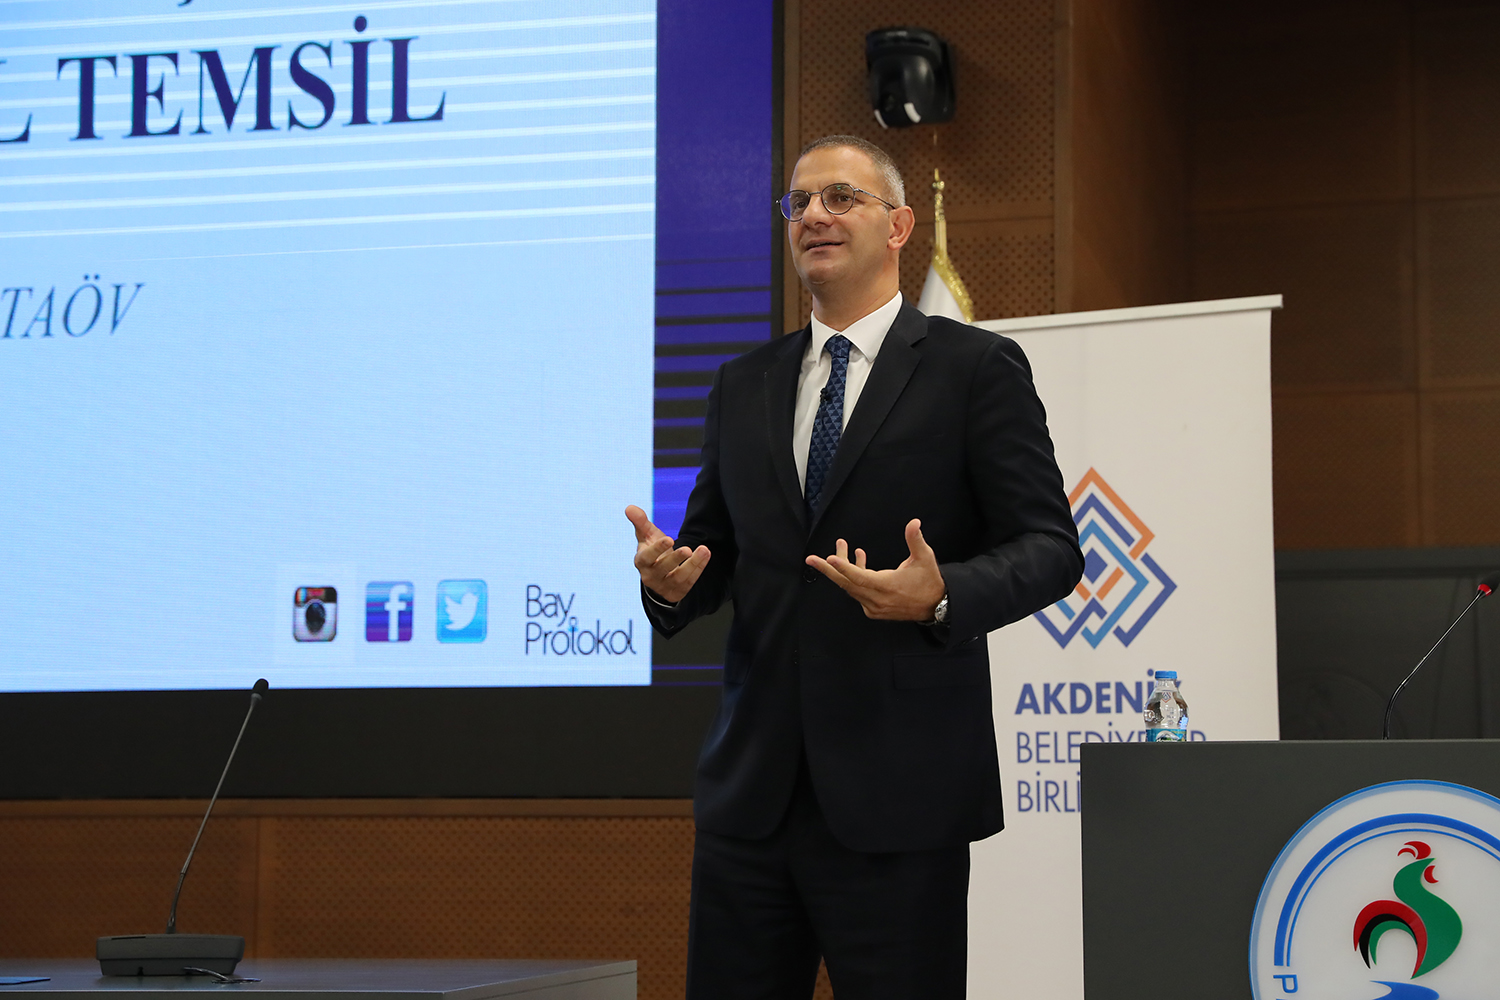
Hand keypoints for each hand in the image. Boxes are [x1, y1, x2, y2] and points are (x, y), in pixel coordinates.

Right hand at [626, 505, 710, 603]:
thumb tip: (629, 507)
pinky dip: (698, 568)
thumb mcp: (646, 536)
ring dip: (692, 564)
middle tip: (687, 549)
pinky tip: (705, 555)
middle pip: (663, 568)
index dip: (657, 549)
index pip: (646, 557)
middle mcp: (651, 576)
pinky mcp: (678, 592)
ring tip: (703, 550)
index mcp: (642, 561)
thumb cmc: (653, 551)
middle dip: (675, 558)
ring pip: (678, 577)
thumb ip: (640, 522)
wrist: (659, 576)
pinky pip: (689, 581)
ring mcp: (664, 586)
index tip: (669, 539)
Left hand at [806, 518, 945, 620]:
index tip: (829, 558)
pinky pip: (857, 592)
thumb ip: (915, 540)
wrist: (936, 606)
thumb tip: (914, 523)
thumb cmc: (929, 581)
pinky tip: (859, 560)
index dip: (844, 567)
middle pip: (846, 583)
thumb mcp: (925, 558)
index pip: (859, 577)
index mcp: (887, 586)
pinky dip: (854, 578)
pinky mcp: (874, 610)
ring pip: (851, 587)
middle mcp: (877, 599)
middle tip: (811, 559)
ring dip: (844, 568)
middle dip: (828, 569)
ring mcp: (874, 607)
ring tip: (842, 546)